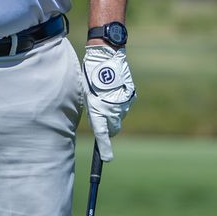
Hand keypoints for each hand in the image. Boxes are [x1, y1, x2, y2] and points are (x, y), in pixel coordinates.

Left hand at [82, 45, 135, 159]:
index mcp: (99, 108)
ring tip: (103, 95)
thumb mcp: (85, 92)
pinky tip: (112, 91)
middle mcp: (113, 109)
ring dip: (112, 112)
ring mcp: (124, 103)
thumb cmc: (89, 73)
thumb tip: (98, 120)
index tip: (108, 159)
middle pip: (112, 127)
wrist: (106, 56)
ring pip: (118, 116)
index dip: (105, 147)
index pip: (102, 133)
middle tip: (98, 114)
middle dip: (107, 127)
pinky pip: (123, 106)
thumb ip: (92, 107)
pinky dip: (118, 103)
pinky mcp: (130, 96)